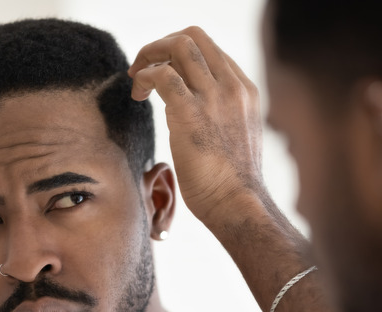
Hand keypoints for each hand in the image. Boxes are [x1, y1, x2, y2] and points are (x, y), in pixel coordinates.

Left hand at [128, 27, 265, 225]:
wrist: (238, 204)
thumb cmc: (233, 182)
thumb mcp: (236, 136)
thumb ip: (221, 116)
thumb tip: (196, 113)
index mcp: (245, 90)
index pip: (210, 50)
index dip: (179, 55)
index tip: (162, 73)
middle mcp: (232, 86)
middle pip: (193, 36)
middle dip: (161, 45)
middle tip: (143, 68)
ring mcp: (214, 97)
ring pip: (178, 46)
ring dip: (149, 55)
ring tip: (137, 79)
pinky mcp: (191, 113)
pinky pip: (162, 75)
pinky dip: (145, 77)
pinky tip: (139, 95)